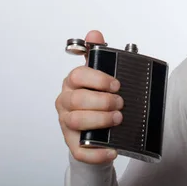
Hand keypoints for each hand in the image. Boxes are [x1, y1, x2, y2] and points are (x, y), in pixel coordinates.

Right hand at [56, 30, 123, 163]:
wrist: (100, 130)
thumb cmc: (101, 99)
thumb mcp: (101, 76)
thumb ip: (98, 55)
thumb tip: (94, 33)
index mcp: (72, 83)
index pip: (77, 76)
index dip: (98, 79)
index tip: (116, 84)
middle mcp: (66, 102)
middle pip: (78, 100)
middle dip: (103, 101)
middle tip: (120, 103)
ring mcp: (67, 124)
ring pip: (76, 121)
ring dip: (100, 120)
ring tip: (118, 119)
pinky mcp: (73, 143)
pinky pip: (80, 150)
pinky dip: (97, 152)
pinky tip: (112, 149)